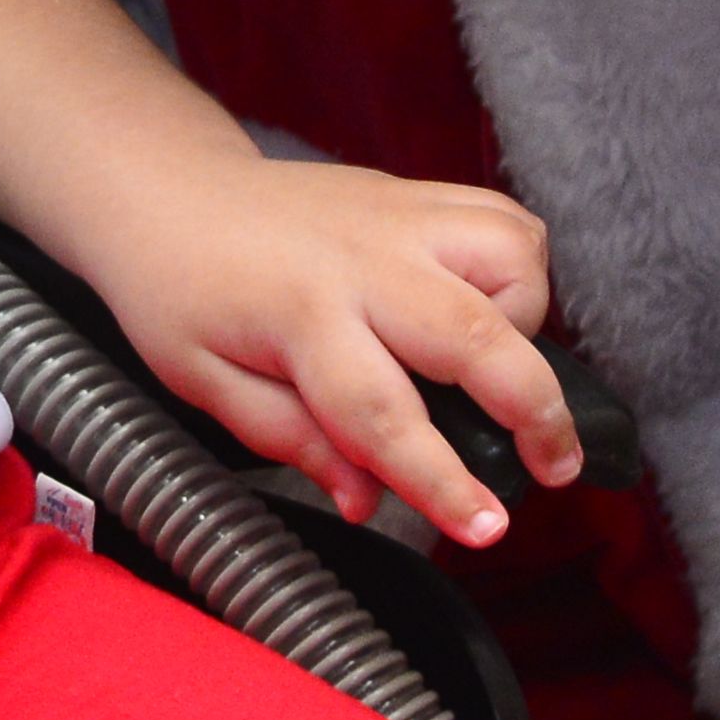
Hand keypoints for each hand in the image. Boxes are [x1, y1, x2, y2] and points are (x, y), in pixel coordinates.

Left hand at [76, 151, 580, 545]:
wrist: (165, 191)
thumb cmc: (180, 290)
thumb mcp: (204, 381)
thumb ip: (292, 441)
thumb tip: (366, 501)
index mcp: (299, 315)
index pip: (382, 413)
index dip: (441, 482)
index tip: (487, 529)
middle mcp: (360, 260)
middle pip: (472, 334)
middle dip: (534, 411)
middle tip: (553, 470)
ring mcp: (396, 216)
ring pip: (509, 258)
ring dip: (530, 325)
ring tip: (507, 375)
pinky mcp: (415, 194)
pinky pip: (505, 219)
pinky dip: (522, 268)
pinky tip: (497, 310)